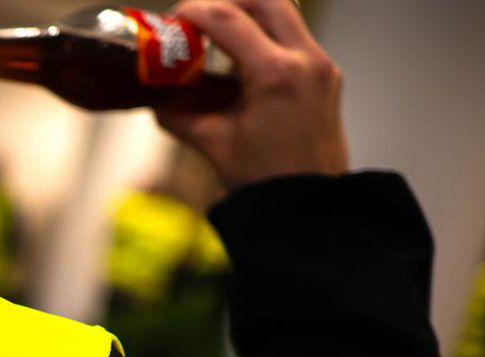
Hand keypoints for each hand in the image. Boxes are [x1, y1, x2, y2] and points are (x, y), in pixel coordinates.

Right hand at [156, 0, 348, 189]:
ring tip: (218, 38)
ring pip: (283, 12)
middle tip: (197, 20)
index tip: (171, 22)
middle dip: (225, 1)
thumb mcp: (212, 143)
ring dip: (248, 15)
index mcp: (275, 74)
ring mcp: (321, 65)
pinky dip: (264, 38)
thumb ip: (179, 114)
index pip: (226, 18)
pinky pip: (294, 38)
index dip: (192, 12)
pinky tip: (241, 64)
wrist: (310, 208)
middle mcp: (305, 60)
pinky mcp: (326, 76)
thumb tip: (158, 97)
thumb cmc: (264, 182)